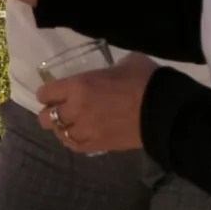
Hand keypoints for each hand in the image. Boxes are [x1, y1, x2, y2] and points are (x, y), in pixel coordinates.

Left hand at [37, 53, 157, 152]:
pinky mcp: (100, 146)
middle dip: (49, 112)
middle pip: (46, 118)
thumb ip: (110, 68)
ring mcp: (87, 131)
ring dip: (62, 128)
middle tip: (60, 108)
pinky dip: (74, 141)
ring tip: (71, 124)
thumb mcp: (126, 62)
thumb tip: (113, 70)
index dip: (47, 92)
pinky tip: (80, 135)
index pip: (46, 93)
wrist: (164, 111)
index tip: (53, 92)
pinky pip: (76, 147)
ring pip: (60, 135)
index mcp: (78, 86)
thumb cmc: (145, 80)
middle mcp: (76, 110)